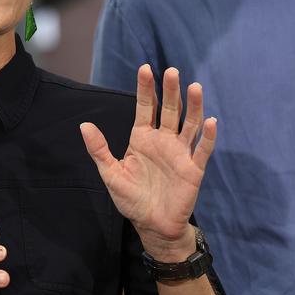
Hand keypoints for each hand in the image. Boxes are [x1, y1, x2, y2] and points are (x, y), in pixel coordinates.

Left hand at [80, 65, 215, 259]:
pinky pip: (202, 150)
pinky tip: (210, 121)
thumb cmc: (131, 198)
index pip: (144, 107)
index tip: (145, 68)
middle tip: (172, 71)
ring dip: (192, 106)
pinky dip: (208, 136)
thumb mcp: (110, 173)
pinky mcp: (193, 169)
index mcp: (141, 138)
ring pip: (188, 124)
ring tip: (194, 87)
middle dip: (170, 91)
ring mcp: (180, 153)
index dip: (145, 89)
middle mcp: (162, 140)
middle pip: (168, 110)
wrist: (152, 225)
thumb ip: (99, 149)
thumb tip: (84, 125)